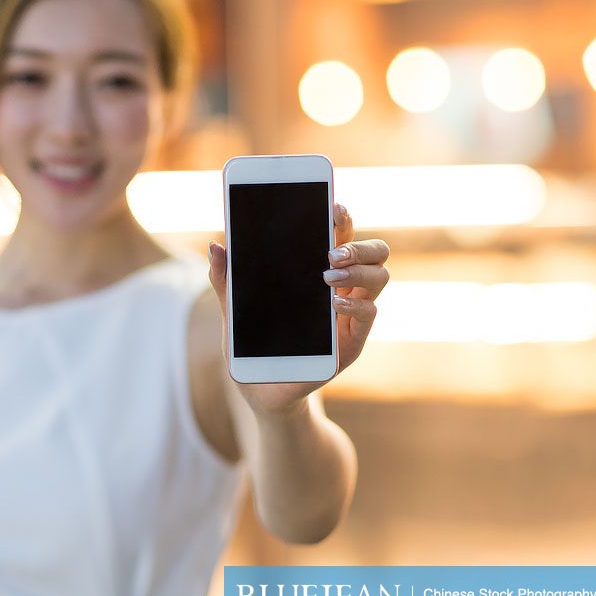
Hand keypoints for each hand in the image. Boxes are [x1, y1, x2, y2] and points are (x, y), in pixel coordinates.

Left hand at [207, 202, 389, 414]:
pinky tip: (332, 303)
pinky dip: (354, 304)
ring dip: (358, 271)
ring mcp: (351, 315)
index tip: (333, 206)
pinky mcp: (351, 342)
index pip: (342, 237)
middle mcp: (342, 289)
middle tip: (331, 252)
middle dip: (360, 244)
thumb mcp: (234, 310)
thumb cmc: (251, 344)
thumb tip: (215, 246)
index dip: (343, 220)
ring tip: (327, 276)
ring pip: (380, 277)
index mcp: (319, 273)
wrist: (258, 388)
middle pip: (375, 252)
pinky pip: (369, 314)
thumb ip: (226, 281)